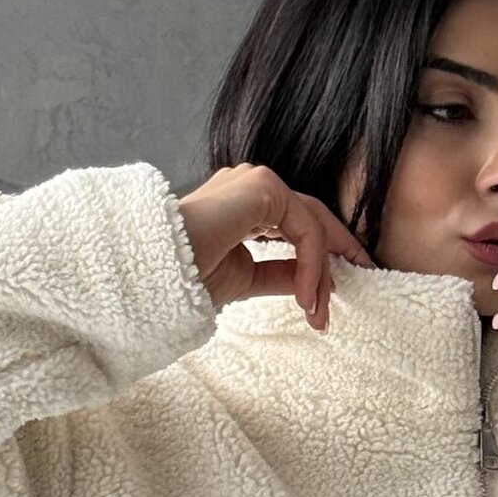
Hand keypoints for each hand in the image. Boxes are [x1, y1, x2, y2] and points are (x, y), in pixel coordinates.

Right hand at [177, 165, 374, 332]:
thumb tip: (311, 284)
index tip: (325, 301)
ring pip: (311, 225)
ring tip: (317, 314)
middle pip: (310, 220)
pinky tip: (304, 298)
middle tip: (344, 298)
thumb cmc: (184, 277)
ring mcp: (255, 182)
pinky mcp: (261, 186)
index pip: (296, 224)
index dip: (316, 260)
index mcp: (244, 205)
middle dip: (331, 261)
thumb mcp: (244, 280)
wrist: (153, 274)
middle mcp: (251, 187)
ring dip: (320, 273)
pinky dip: (311, 264)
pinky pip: (304, 228)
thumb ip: (278, 274)